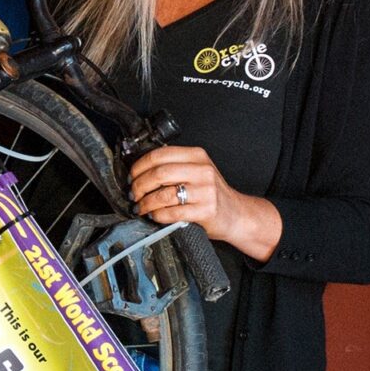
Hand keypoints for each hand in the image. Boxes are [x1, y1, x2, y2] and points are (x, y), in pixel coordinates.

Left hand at [129, 145, 281, 261]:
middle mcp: (202, 171)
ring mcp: (205, 191)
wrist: (237, 214)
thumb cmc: (212, 193)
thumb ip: (175, 165)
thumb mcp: (198, 170)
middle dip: (140, 185)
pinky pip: (173, 213)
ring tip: (141, 207)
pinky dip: (158, 215)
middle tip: (133, 194)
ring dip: (146, 203)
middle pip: (159, 173)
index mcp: (197, 156)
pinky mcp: (206, 211)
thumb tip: (141, 169)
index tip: (132, 176)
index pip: (160, 154)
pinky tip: (154, 216)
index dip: (140, 165)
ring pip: (164, 194)